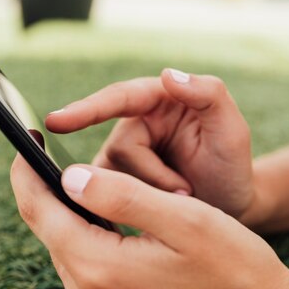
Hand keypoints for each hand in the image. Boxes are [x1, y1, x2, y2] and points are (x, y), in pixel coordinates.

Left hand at [10, 155, 288, 288]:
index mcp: (100, 270)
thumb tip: (69, 175)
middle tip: (61, 157)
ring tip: (93, 189)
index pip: (39, 210)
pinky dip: (91, 245)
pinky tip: (111, 229)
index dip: (28, 170)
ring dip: (76, 219)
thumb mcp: (183, 218)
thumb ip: (121, 194)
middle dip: (54, 191)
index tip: (28, 140)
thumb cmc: (234, 268)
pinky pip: (86, 275)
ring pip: (68, 252)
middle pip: (51, 231)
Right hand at [46, 69, 253, 217]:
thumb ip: (208, 94)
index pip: (119, 99)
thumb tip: (167, 74)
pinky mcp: (117, 183)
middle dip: (152, 175)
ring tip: (183, 198)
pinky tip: (152, 214)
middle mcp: (135, 123)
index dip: (87, 110)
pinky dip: (132, 206)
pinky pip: (108, 195)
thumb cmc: (231, 166)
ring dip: (149, 194)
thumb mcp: (232, 129)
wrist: (229, 208)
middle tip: (186, 192)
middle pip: (120, 148)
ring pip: (112, 176)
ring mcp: (124, 155)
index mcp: (159, 101)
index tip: (56, 121)